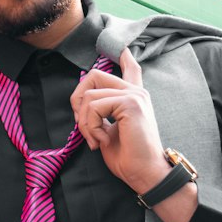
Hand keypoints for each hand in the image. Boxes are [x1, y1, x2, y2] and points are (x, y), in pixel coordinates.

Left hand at [71, 48, 166, 194]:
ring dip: (84, 122)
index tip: (123, 47)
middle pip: (94, 75)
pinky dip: (90, 127)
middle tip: (82, 126)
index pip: (131, 68)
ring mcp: (134, 95)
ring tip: (94, 140)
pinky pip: (94, 107)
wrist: (144, 173)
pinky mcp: (130, 103)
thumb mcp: (109, 130)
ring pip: (89, 95)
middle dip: (77, 100)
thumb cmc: (128, 158)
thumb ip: (101, 113)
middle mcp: (136, 92)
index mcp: (134, 98)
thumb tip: (83, 103)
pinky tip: (100, 141)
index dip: (124, 56)